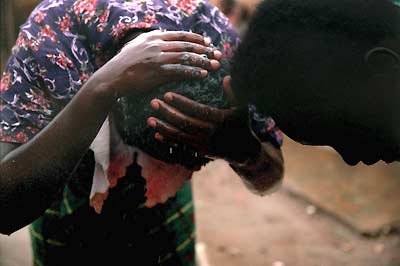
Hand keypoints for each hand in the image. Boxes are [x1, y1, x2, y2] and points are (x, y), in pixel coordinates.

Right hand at [94, 30, 221, 97]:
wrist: (112, 78)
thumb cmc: (123, 63)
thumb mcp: (135, 45)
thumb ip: (150, 38)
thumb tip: (161, 32)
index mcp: (153, 38)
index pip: (179, 35)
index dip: (196, 38)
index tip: (207, 42)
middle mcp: (157, 45)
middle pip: (186, 45)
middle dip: (204, 50)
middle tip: (216, 54)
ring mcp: (157, 59)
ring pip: (185, 57)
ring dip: (202, 61)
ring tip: (214, 65)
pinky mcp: (157, 73)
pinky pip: (179, 71)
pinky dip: (193, 72)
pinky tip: (203, 75)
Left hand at [147, 76, 260, 162]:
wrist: (243, 151)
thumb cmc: (241, 124)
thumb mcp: (242, 107)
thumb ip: (234, 93)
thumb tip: (227, 77)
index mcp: (219, 119)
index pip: (197, 110)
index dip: (182, 103)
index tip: (167, 94)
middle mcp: (210, 133)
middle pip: (185, 122)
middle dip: (168, 113)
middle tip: (153, 103)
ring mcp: (203, 144)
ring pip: (180, 136)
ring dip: (164, 127)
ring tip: (150, 119)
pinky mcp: (199, 151)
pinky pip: (181, 146)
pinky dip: (169, 140)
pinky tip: (157, 134)